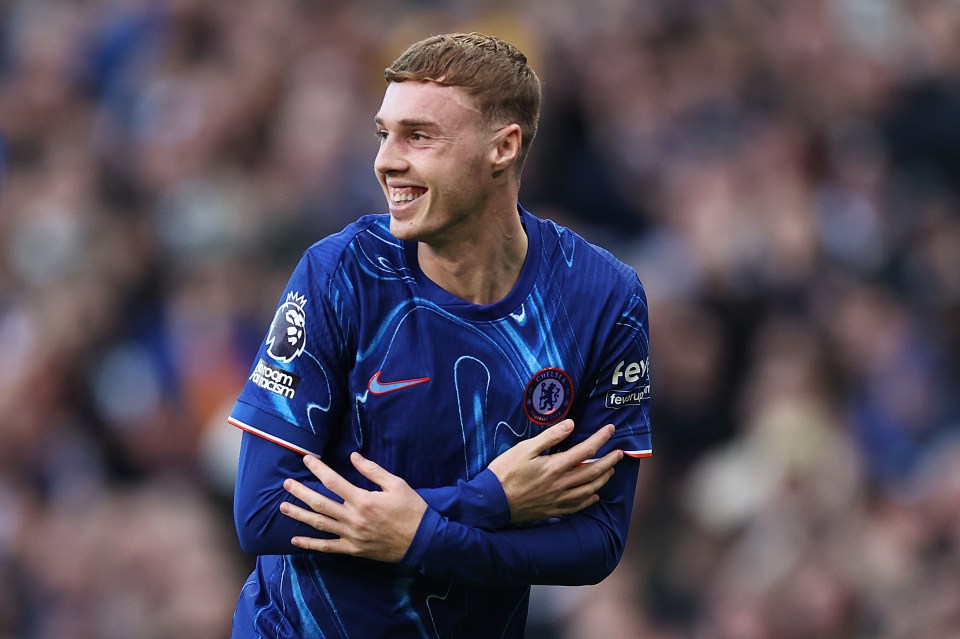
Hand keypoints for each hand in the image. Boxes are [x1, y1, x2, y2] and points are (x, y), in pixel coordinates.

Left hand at [279, 452, 427, 562]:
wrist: (423, 541)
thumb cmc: (412, 509)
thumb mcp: (396, 484)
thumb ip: (372, 470)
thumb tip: (353, 456)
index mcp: (363, 500)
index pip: (333, 482)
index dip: (318, 469)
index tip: (306, 459)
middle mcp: (353, 518)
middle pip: (320, 502)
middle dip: (300, 492)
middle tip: (286, 484)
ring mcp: (351, 536)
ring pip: (319, 524)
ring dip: (299, 515)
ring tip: (283, 506)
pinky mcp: (354, 549)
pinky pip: (327, 547)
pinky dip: (310, 544)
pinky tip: (295, 540)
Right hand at [487, 419, 621, 522]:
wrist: (492, 502)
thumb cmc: (505, 472)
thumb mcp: (524, 449)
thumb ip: (549, 437)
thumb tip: (570, 424)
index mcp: (555, 466)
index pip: (586, 450)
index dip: (601, 438)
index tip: (611, 429)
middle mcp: (561, 484)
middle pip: (593, 471)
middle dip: (609, 460)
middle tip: (620, 452)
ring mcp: (558, 499)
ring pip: (589, 490)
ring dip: (603, 479)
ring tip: (610, 470)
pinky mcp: (553, 510)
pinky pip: (578, 506)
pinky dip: (590, 500)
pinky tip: (594, 496)